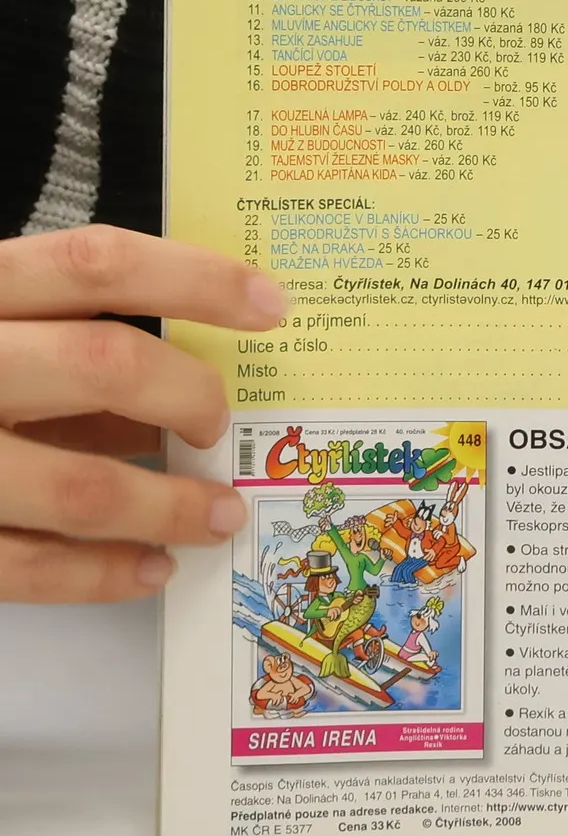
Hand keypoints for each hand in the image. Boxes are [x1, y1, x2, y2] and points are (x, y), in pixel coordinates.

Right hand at [0, 226, 285, 601]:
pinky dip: (102, 573)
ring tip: (219, 517)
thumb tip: (185, 384)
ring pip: (79, 483)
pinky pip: (26, 565)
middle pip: (104, 363)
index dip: (195, 279)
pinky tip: (149, 568)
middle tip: (221, 426)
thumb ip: (65, 350)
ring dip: (169, 506)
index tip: (272, 303)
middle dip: (188, 398)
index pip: (95, 262)